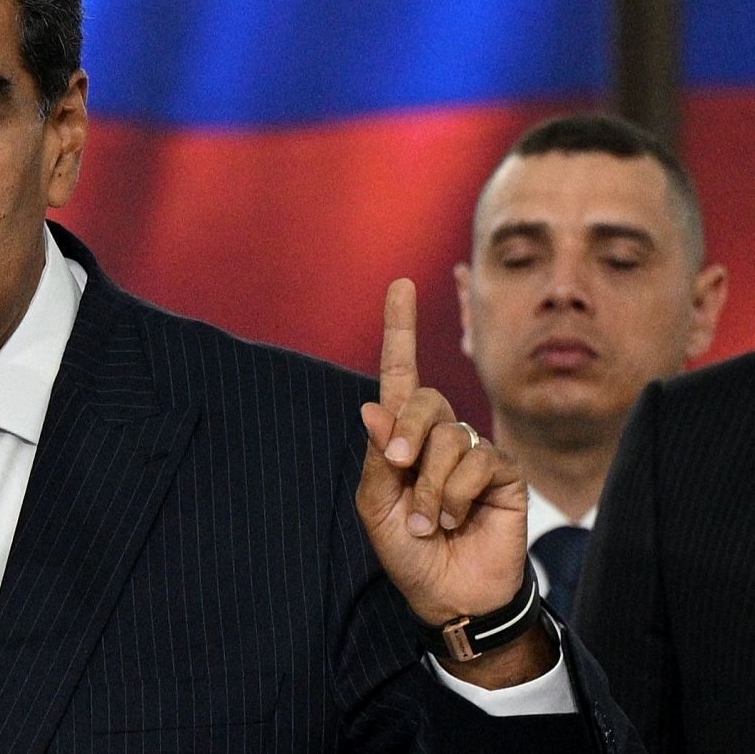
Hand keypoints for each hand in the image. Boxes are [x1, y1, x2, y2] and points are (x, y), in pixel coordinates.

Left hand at [355, 280, 529, 634]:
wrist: (449, 594)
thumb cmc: (408, 552)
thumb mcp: (377, 505)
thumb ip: (378, 457)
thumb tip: (373, 408)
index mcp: (403, 437)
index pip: (401, 375)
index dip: (400, 329)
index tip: (400, 285)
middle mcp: (440, 435)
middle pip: (424, 400)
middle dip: (407, 434)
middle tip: (398, 470)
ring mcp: (474, 451)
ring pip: (449, 438)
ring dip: (429, 487)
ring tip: (429, 523)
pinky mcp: (505, 472)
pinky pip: (477, 463)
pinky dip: (456, 495)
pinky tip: (457, 521)